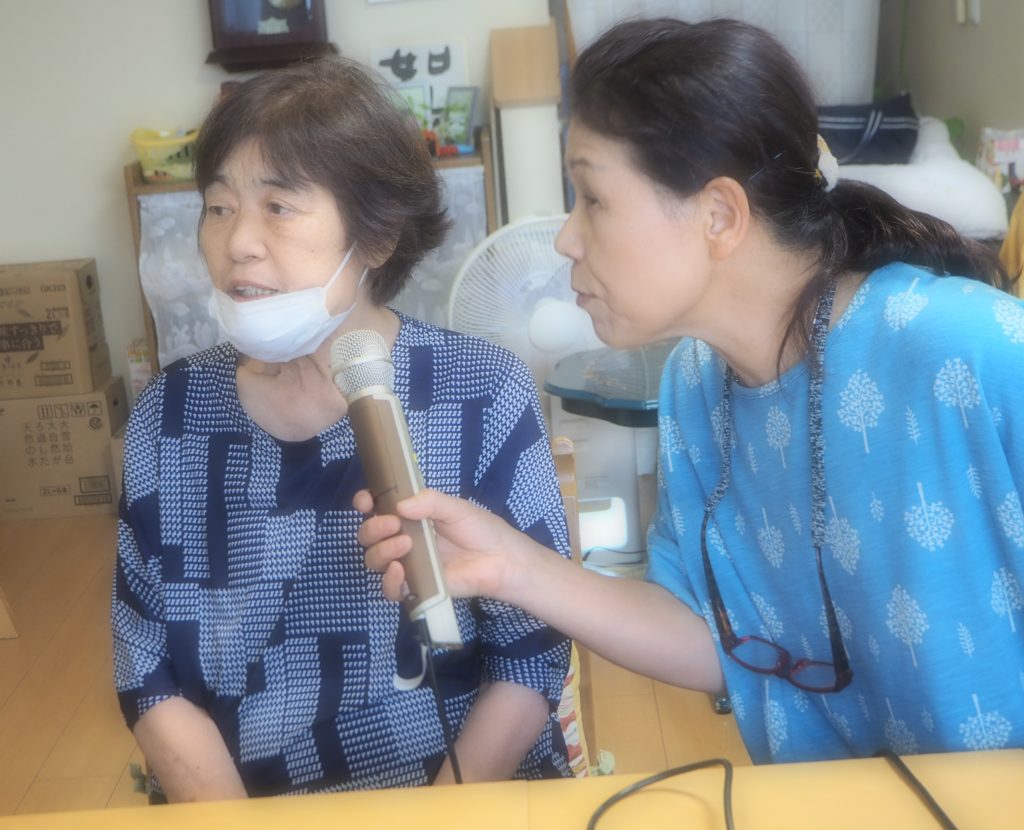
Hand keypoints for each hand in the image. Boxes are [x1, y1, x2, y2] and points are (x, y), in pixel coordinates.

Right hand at [355, 488, 527, 602]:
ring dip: (381, 551)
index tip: (366, 501)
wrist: (501, 559)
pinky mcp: (417, 587)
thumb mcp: (455, 508)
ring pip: (374, 561)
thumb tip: (400, 506)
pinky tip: (400, 571)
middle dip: (373, 528)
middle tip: (393, 524)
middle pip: (369, 536)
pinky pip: (391, 590)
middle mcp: (404, 539)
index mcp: (410, 517)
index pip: (377, 509)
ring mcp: (409, 564)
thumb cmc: (480, 529)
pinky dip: (389, 581)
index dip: (365, 503)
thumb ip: (429, 502)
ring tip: (405, 544)